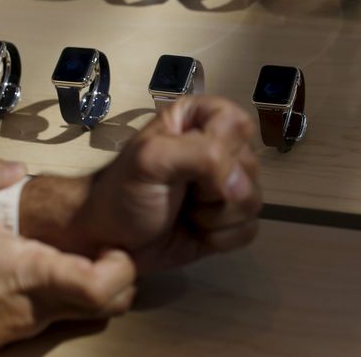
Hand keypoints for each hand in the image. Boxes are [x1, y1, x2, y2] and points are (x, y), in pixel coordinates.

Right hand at [0, 152, 135, 356]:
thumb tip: (16, 167)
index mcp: (36, 275)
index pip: (102, 286)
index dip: (122, 266)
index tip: (114, 243)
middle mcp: (45, 306)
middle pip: (114, 304)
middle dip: (124, 276)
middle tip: (108, 247)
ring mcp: (37, 326)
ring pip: (95, 315)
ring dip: (103, 289)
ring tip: (86, 257)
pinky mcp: (25, 338)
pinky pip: (70, 323)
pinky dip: (79, 304)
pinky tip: (58, 278)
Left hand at [22, 96, 261, 275]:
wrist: (106, 241)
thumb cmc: (121, 191)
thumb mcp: (152, 160)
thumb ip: (202, 156)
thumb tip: (241, 185)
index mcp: (201, 119)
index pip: (239, 123)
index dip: (223, 150)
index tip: (192, 166)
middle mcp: (219, 147)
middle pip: (251, 166)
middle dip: (216, 190)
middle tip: (180, 193)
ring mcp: (227, 186)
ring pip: (254, 201)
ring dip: (216, 217)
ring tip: (185, 213)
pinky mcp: (230, 220)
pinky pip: (249, 230)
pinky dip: (220, 237)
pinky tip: (195, 230)